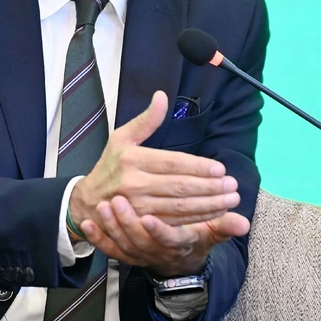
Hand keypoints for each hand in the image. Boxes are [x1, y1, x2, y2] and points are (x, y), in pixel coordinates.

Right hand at [69, 91, 238, 234]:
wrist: (87, 201)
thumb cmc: (109, 167)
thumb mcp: (121, 138)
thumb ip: (146, 120)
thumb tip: (162, 96)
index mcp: (132, 159)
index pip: (172, 163)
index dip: (198, 167)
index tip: (220, 169)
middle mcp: (134, 184)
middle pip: (180, 187)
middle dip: (210, 188)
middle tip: (232, 185)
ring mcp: (138, 207)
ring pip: (180, 207)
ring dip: (208, 205)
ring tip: (230, 200)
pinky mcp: (142, 224)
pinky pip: (174, 222)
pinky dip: (196, 220)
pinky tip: (213, 214)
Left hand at [79, 195, 249, 276]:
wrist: (175, 263)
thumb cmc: (192, 239)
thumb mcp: (210, 234)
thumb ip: (224, 227)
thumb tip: (245, 224)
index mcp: (178, 245)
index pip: (169, 240)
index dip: (159, 231)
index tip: (149, 218)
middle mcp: (156, 252)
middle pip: (140, 241)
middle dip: (128, 222)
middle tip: (118, 200)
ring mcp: (138, 255)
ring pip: (122, 244)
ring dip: (112, 226)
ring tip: (104, 206)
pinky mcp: (123, 254)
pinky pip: (108, 250)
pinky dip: (97, 239)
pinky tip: (86, 224)